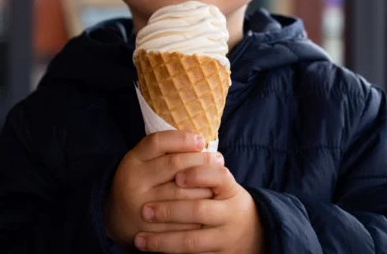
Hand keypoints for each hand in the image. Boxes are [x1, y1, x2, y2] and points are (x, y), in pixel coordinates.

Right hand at [103, 131, 224, 246]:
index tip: (201, 141)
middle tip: (218, 159)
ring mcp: (141, 206)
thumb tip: (201, 143)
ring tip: (218, 181)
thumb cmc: (141, 181)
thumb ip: (165, 150)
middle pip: (175, 164)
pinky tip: (210, 204)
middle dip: (201, 160)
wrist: (117, 216)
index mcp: (133, 160)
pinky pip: (181, 220)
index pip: (158, 142)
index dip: (182, 139)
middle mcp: (133, 181)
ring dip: (206, 185)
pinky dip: (199, 211)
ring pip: (182, 193)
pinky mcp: (150, 229)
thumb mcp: (144, 160)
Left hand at [135, 163, 264, 252]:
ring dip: (162, 240)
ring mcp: (225, 236)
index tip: (177, 177)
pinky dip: (168, 253)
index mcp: (231, 189)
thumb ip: (203, 170)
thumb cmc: (226, 199)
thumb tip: (175, 148)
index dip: (198, 175)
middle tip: (145, 209)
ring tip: (138, 238)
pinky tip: (149, 249)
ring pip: (191, 241)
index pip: (218, 177)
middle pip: (199, 211)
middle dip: (169, 211)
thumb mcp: (223, 183)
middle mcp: (231, 213)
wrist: (252, 232)